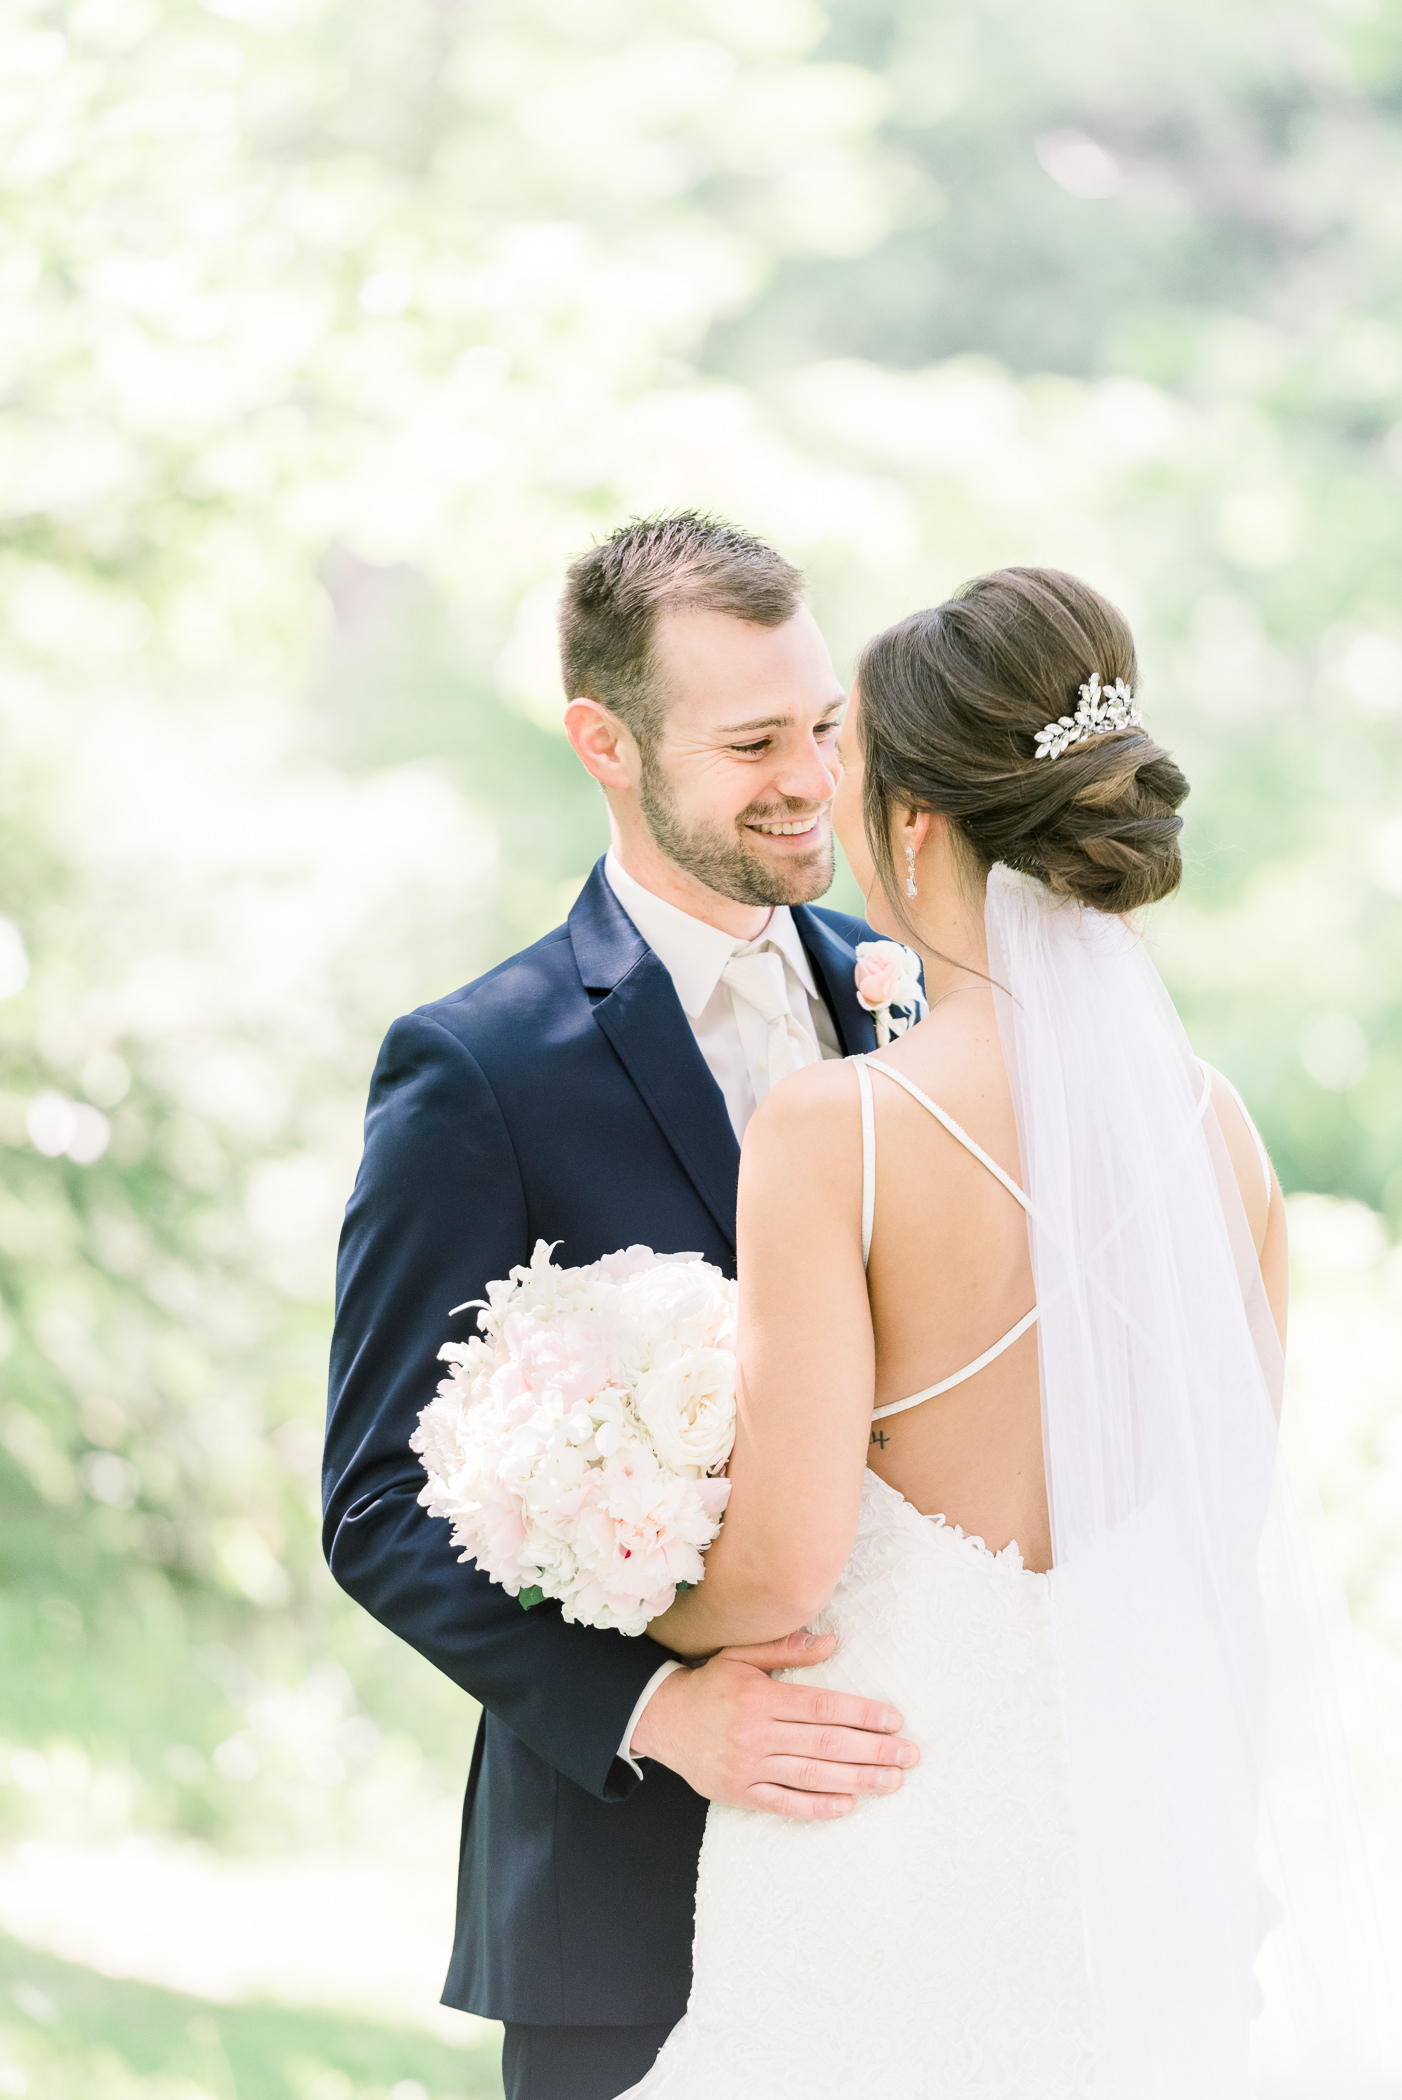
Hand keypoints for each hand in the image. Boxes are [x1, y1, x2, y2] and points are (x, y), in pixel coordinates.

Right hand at [629, 1629, 917, 1819]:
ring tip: (892, 1781)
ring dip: (857, 1779)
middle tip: (909, 1755)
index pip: (821, 1707)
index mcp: (759, 1696)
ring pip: (811, 1775)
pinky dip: (817, 1807)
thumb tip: (832, 1643)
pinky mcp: (740, 1792)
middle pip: (824, 1744)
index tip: (895, 1720)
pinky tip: (848, 1805)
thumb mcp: (742, 1654)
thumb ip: (787, 1648)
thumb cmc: (711, 1683)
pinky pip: (784, 1803)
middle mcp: (755, 1733)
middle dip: (872, 1750)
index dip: (861, 1714)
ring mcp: (747, 1766)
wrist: (662, 1719)